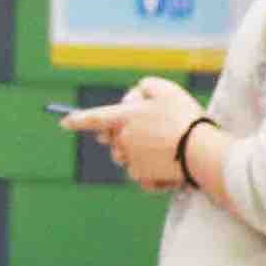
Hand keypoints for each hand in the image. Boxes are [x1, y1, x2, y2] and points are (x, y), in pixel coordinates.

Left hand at [62, 77, 205, 192]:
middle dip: (121, 135)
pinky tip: (169, 165)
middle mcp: (122, 141)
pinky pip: (141, 174)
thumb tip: (133, 98)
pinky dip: (152, 171)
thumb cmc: (184, 117)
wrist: (202, 151)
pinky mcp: (144, 178)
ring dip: (137, 152)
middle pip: (112, 140)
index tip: (63, 122)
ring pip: (126, 157)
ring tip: (164, 147)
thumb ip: (143, 87)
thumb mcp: (164, 89)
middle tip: (145, 130)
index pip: (93, 118)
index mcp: (123, 118)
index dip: (77, 119)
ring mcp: (131, 161)